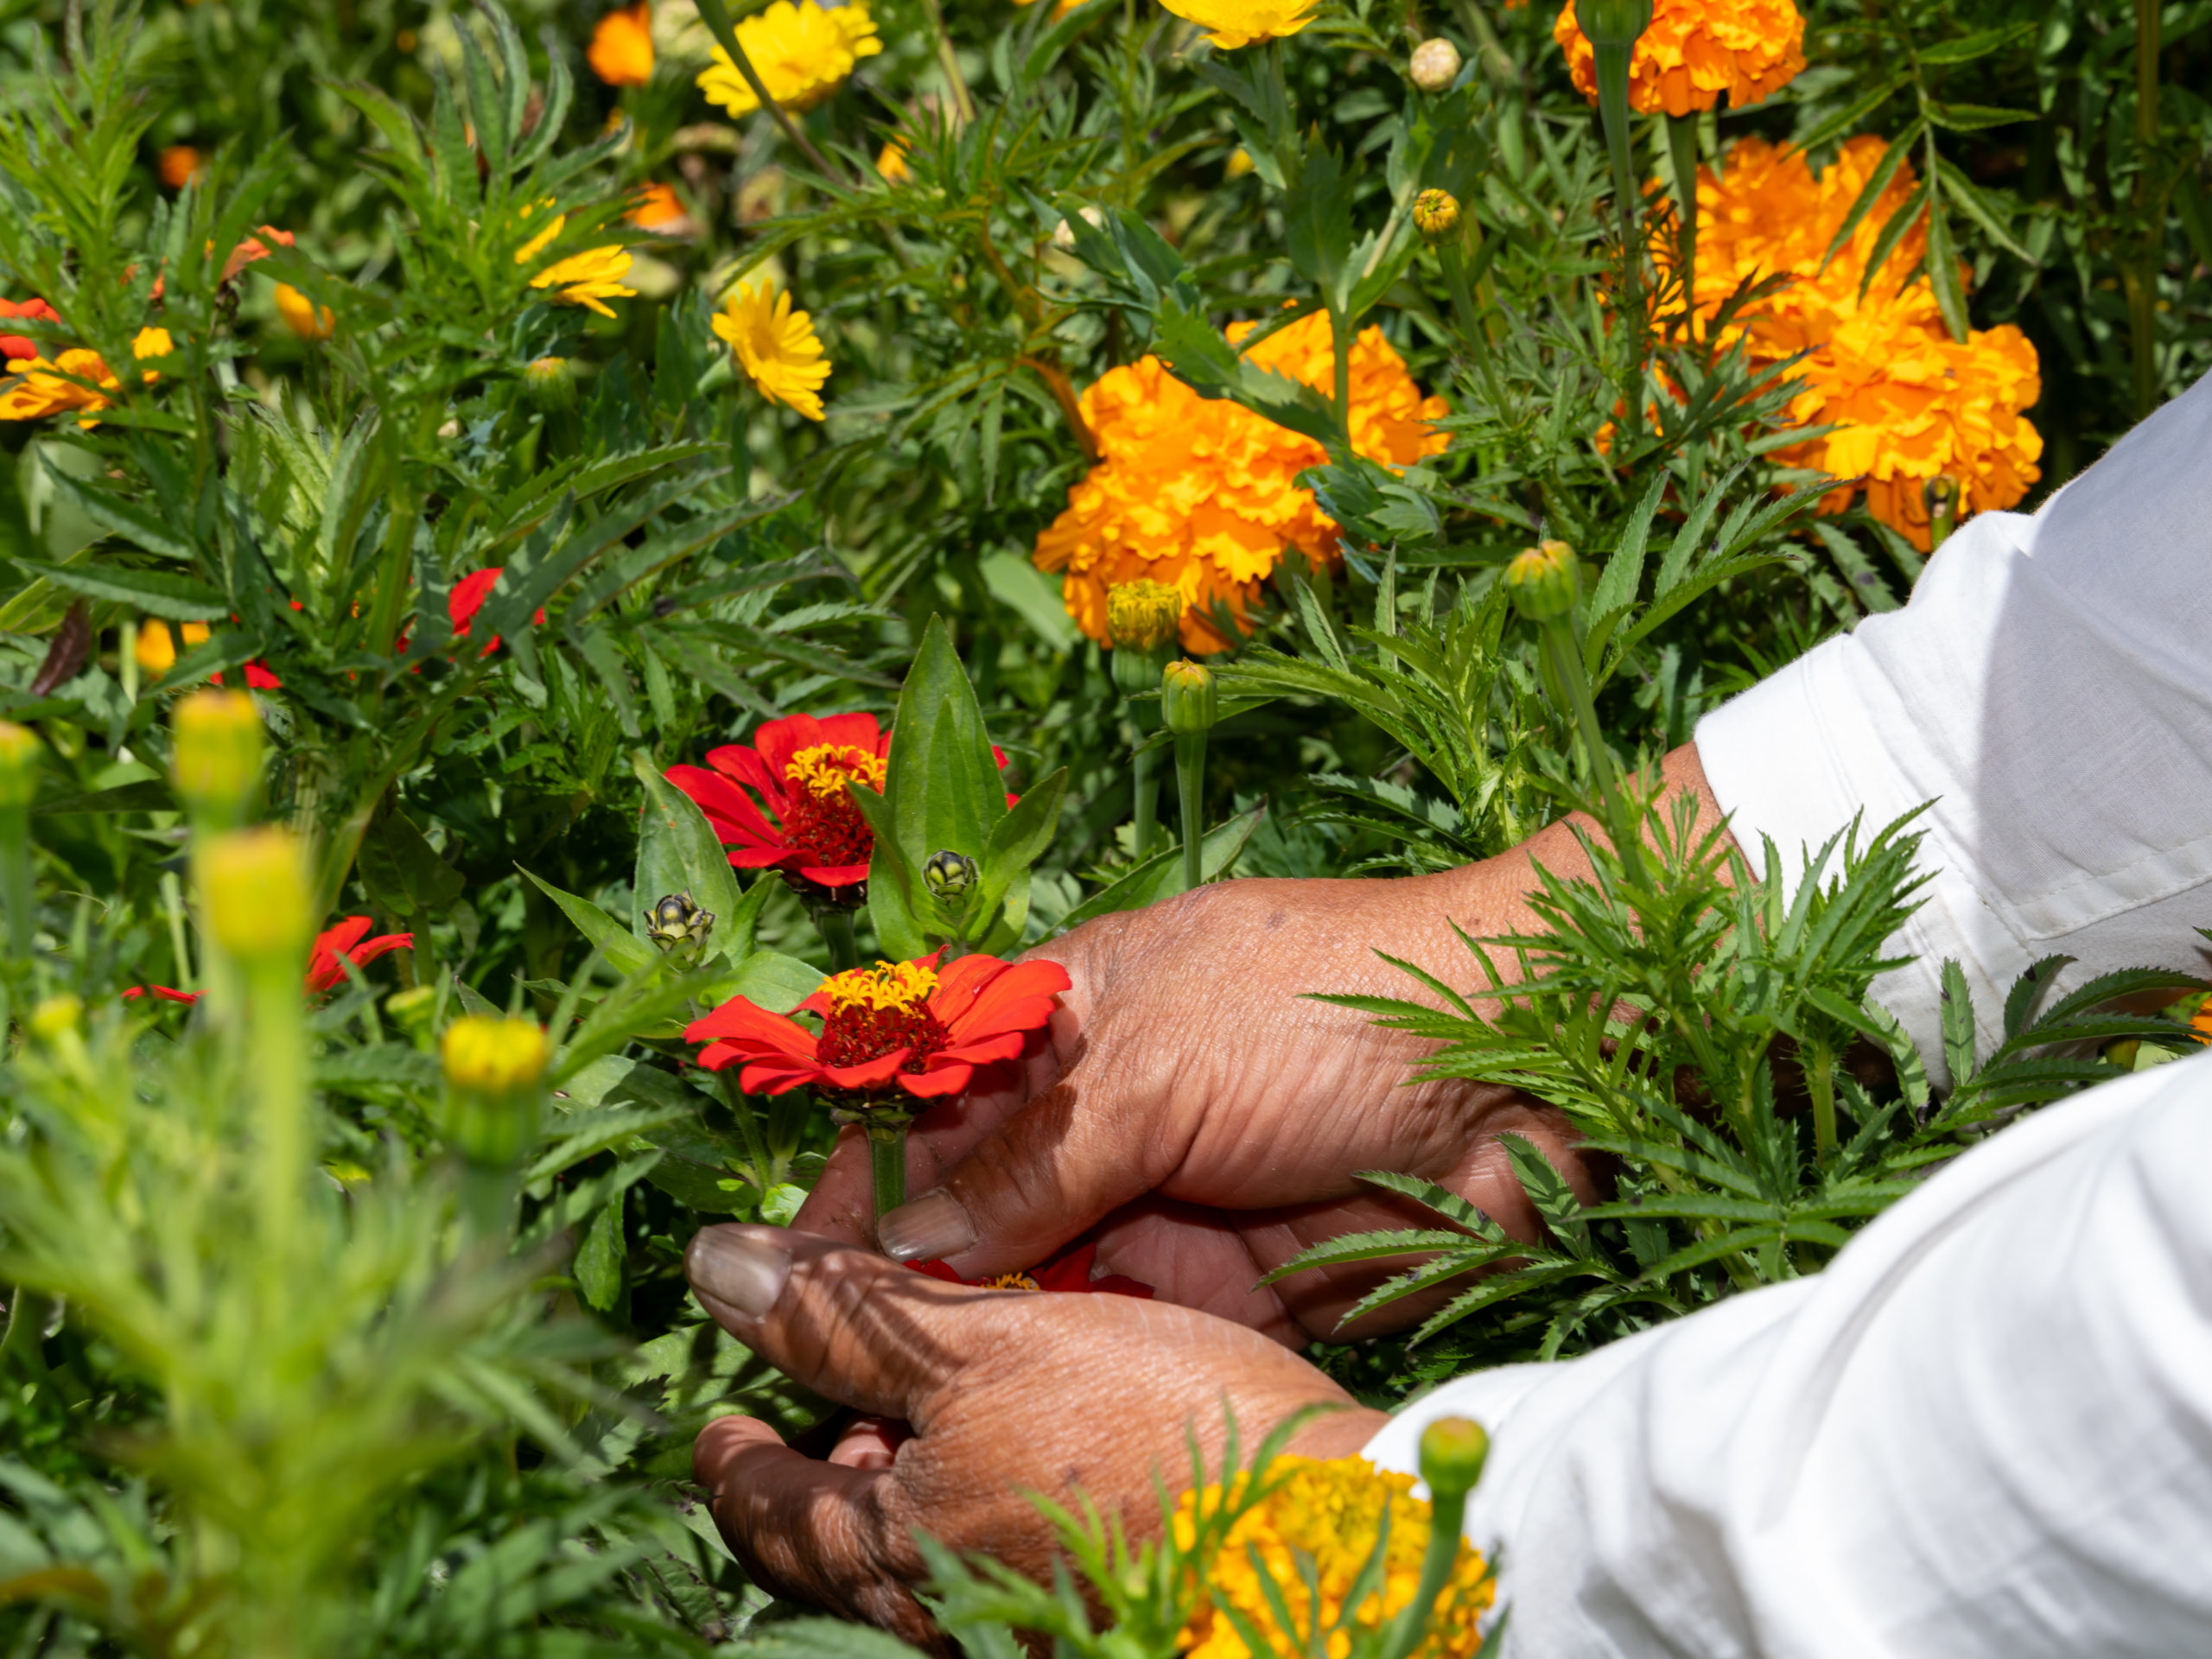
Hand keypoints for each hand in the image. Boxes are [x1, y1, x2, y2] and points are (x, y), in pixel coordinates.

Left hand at [685, 1223, 1382, 1645]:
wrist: (1333, 1534)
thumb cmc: (1150, 1430)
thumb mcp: (983, 1346)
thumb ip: (846, 1316)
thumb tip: (717, 1267)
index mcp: (894, 1554)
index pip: (762, 1512)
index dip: (730, 1455)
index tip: (714, 1423)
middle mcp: (948, 1608)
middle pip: (847, 1523)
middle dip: (838, 1430)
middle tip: (842, 1350)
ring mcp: (1027, 1612)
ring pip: (934, 1523)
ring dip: (921, 1438)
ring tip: (947, 1360)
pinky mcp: (1103, 1592)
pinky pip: (1011, 1524)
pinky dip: (993, 1456)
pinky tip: (1039, 1398)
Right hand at [794, 744, 1726, 1342]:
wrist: (1538, 1067)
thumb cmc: (1333, 1011)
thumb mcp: (1153, 1067)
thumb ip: (1021, 1165)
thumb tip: (890, 1245)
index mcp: (1069, 1015)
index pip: (922, 1093)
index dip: (852, 1173)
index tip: (779, 1261)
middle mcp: (1100, 1112)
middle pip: (963, 1204)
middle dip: (893, 1277)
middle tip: (803, 1370)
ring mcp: (1158, 1201)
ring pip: (1027, 1282)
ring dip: (961, 1342)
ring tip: (870, 1417)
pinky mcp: (1219, 1287)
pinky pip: (1111, 1335)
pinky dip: (1051, 1376)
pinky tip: (987, 1423)